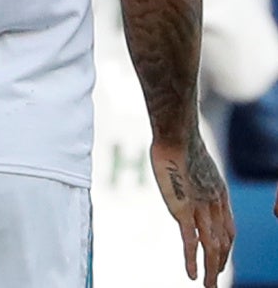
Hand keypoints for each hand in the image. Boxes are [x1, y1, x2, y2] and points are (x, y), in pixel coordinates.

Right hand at [149, 136, 234, 286]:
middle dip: (221, 263)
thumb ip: (192, 172)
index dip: (227, 247)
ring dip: (211, 270)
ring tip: (208, 286)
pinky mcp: (183, 210)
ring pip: (211, 246)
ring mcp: (200, 209)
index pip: (229, 228)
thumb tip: (183, 165)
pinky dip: (192, 260)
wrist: (177, 135)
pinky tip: (192, 275)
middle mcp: (214, 205)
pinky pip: (190, 241)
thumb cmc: (179, 140)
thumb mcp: (193, 159)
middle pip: (223, 242)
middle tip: (215, 281)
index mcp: (219, 194)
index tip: (221, 258)